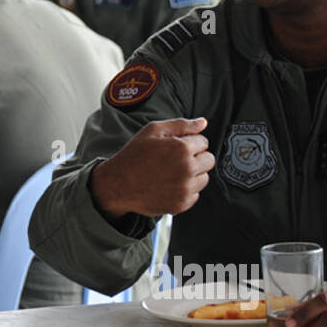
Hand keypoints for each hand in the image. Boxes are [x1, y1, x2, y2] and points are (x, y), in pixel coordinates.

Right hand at [90, 118, 213, 217]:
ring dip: (193, 174)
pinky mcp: (182, 204)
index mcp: (182, 148)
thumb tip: (203, 122)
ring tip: (171, 172)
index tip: (176, 147)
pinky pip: (195, 194)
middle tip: (175, 159)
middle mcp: (187, 169)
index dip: (190, 142)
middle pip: (209, 160)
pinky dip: (186, 190)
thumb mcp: (153, 131)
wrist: (118, 184)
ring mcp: (185, 188)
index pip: (204, 142)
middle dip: (196, 157)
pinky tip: (169, 184)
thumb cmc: (134, 155)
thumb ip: (181, 125)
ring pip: (204, 178)